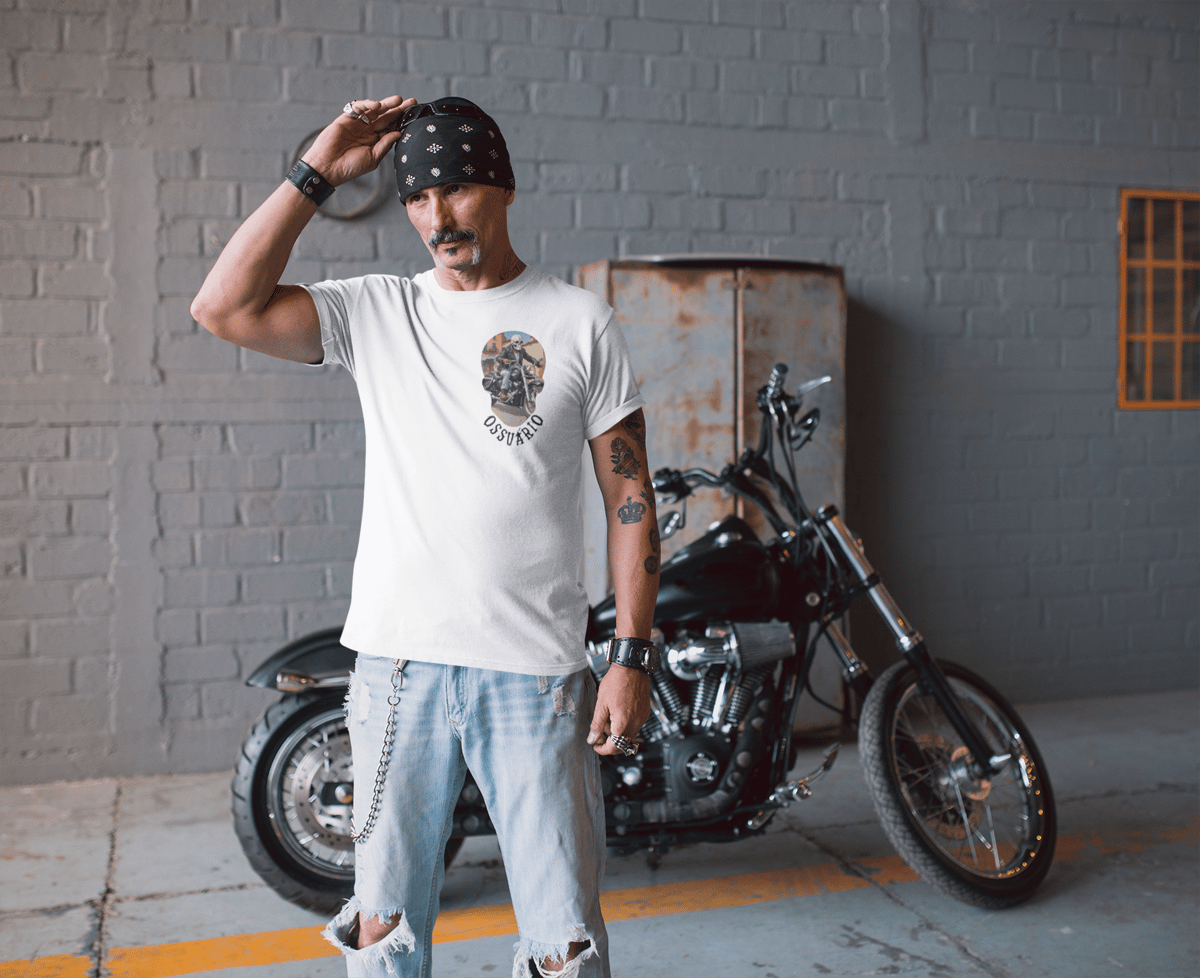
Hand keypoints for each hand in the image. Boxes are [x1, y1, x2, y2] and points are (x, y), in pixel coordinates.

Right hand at [300, 95, 416, 187]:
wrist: (328, 167)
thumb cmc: (350, 167)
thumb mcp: (373, 158)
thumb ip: (385, 144)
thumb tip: (399, 132)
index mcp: (375, 141)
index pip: (391, 128)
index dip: (402, 121)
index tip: (415, 116)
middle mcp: (367, 131)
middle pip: (386, 116)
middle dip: (398, 108)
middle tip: (412, 101)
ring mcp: (357, 124)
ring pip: (374, 110)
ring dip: (386, 103)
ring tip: (398, 100)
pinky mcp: (346, 118)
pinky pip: (358, 107)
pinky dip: (367, 104)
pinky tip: (377, 106)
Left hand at [587, 664, 651, 755]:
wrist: (632, 667)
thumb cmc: (616, 682)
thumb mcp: (601, 704)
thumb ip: (597, 724)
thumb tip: (592, 739)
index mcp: (623, 724)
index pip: (614, 747)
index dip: (603, 749)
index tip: (595, 745)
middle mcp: (635, 723)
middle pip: (623, 744)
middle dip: (610, 743)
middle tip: (599, 735)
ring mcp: (642, 718)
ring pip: (629, 735)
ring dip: (618, 733)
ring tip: (607, 721)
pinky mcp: (645, 712)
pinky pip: (635, 725)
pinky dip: (625, 725)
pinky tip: (617, 714)